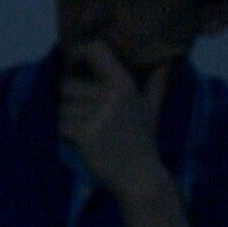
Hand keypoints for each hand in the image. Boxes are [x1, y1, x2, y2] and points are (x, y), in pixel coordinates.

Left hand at [57, 40, 171, 195]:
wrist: (139, 176)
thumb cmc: (142, 141)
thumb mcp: (151, 109)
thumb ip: (156, 84)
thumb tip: (167, 62)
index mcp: (124, 83)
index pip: (94, 50)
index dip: (78, 52)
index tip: (74, 63)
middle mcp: (110, 95)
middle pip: (66, 84)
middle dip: (70, 101)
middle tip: (87, 116)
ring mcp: (97, 114)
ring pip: (61, 107)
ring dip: (67, 119)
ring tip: (88, 130)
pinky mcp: (84, 133)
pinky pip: (60, 124)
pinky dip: (66, 134)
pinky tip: (83, 142)